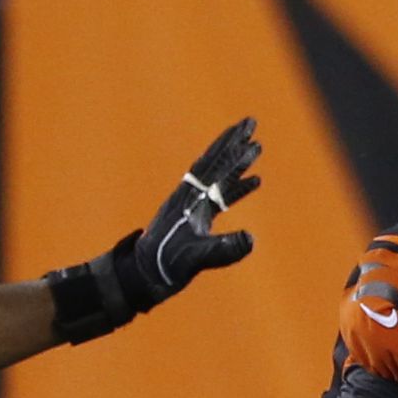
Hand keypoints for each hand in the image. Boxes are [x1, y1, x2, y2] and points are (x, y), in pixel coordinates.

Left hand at [48, 119, 261, 342]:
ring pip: (219, 177)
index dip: (232, 149)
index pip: (214, 167)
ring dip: (237, 161)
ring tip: (255, 147)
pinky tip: (254, 182)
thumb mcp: (196, 259)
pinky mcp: (196, 218)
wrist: (142, 276)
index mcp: (190, 200)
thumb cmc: (165, 266)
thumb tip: (252, 239)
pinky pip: (221, 196)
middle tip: (252, 122)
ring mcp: (193, 206)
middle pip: (215, 162)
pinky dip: (238, 187)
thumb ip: (223, 249)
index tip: (249, 131)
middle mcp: (191, 197)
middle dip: (234, 142)